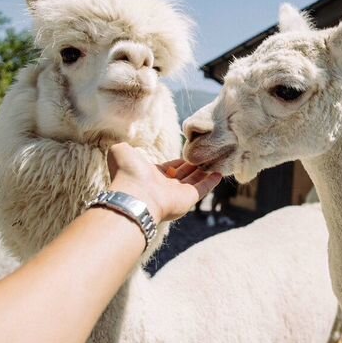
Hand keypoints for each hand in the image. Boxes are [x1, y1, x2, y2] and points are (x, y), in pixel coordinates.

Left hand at [106, 143, 221, 221]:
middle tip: (205, 154)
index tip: (189, 152)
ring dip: (204, 171)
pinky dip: (211, 181)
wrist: (134, 196)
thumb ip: (125, 146)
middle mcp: (165, 186)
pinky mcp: (189, 199)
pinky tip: (219, 173)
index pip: (170, 166)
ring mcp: (177, 193)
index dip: (179, 160)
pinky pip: (203, 188)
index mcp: (151, 175)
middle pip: (184, 173)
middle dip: (194, 164)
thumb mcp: (121, 152)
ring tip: (215, 160)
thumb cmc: (126, 173)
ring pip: (195, 180)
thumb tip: (125, 144)